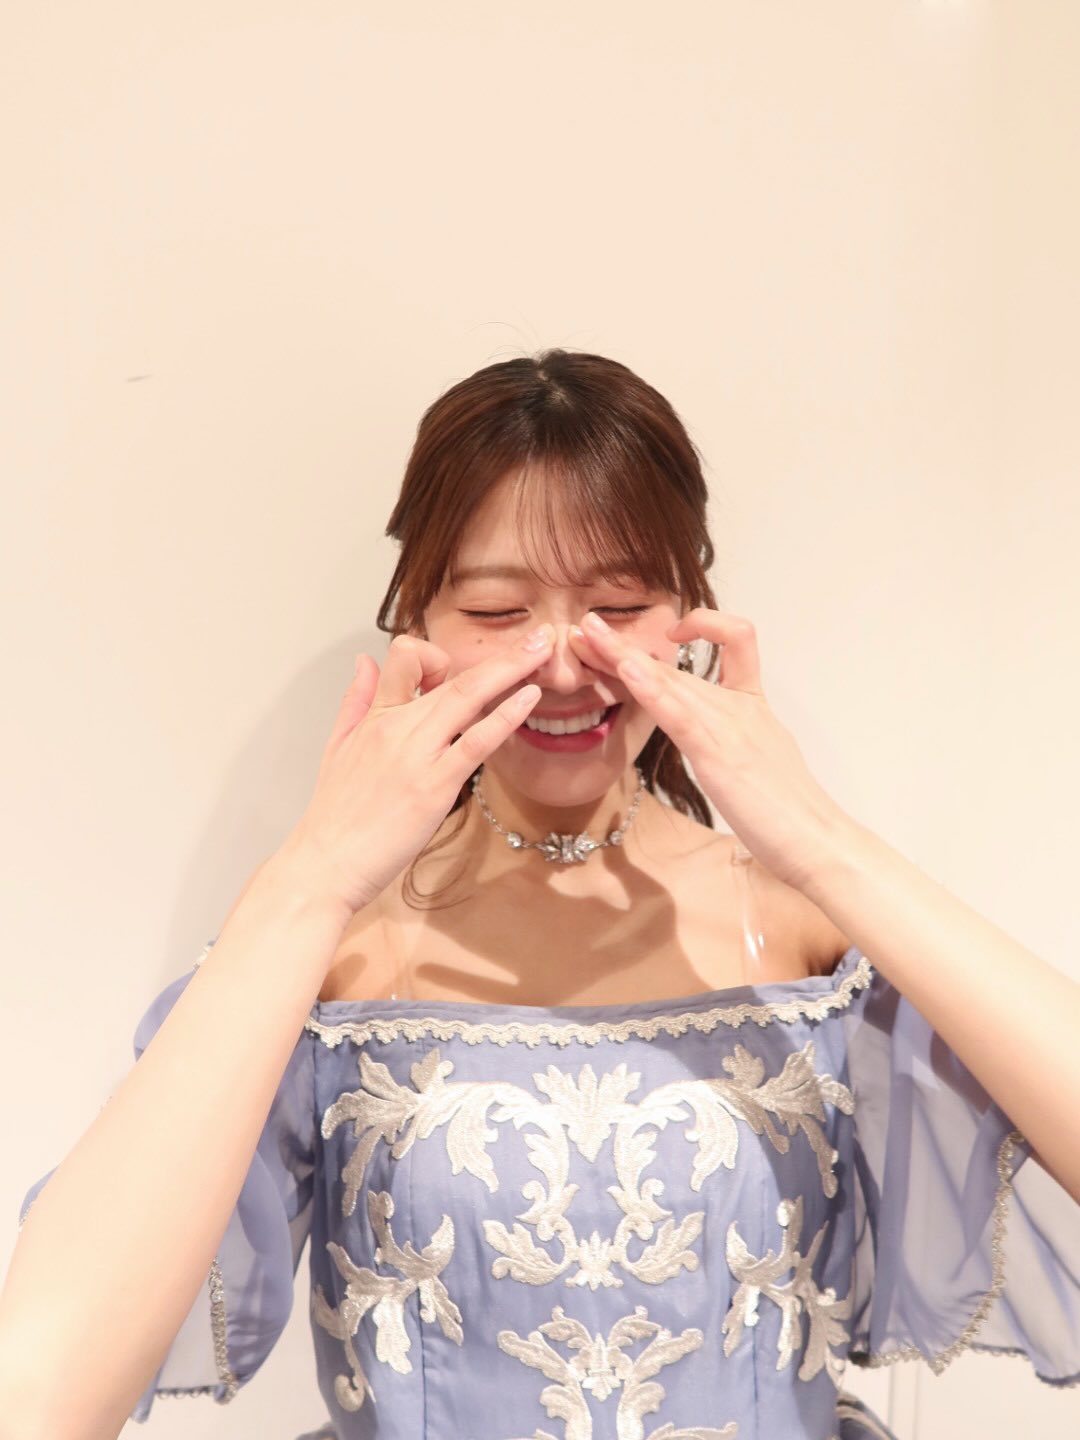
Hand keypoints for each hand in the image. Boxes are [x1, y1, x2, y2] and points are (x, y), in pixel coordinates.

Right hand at [282, 625, 555, 914]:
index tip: (458, 675)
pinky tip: (530, 698)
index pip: (407, 655)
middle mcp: (397, 725)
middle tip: (538, 638)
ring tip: (544, 652)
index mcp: (376, 716)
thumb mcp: (337, 746)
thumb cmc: (333, 814)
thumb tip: (365, 660)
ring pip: (468, 695)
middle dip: (501, 654)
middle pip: (452, 671)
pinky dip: (506, 715)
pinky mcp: (435, 785)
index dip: (438, 655)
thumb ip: (356, 701)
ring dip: (510, 669)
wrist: (325, 863)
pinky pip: (477, 740)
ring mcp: (417, 753)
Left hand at [568, 607, 852, 892]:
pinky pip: (678, 711)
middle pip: (680, 662)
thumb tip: (712, 742)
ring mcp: (730, 725)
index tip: (672, 633)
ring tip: (589, 634)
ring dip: (624, 654)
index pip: (734, 642)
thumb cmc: (788, 813)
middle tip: (589, 626)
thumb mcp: (757, 761)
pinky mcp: (718, 753)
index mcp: (754, 705)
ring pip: (672, 678)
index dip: (704, 625)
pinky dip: (648, 687)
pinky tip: (622, 670)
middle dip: (630, 643)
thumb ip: (733, 741)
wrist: (817, 841)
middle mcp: (741, 705)